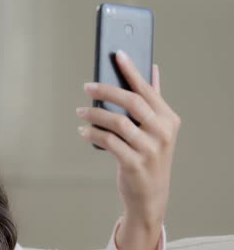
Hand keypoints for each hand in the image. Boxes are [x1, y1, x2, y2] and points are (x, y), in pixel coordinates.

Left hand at [76, 50, 180, 249]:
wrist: (150, 195)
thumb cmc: (149, 155)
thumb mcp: (156, 129)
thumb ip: (153, 100)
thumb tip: (152, 69)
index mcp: (168, 118)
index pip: (146, 89)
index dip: (131, 70)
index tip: (117, 54)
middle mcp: (162, 132)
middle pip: (131, 102)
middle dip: (106, 90)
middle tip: (87, 87)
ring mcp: (150, 149)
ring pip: (117, 122)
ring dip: (95, 114)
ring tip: (81, 112)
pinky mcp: (134, 164)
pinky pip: (109, 142)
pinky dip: (93, 134)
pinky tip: (83, 130)